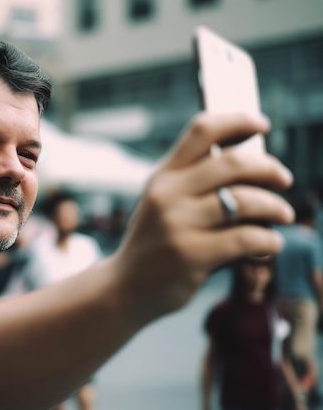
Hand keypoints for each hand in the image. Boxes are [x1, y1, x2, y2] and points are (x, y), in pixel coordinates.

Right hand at [112, 112, 293, 323]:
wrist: (124, 288)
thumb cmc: (154, 244)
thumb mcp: (162, 204)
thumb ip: (194, 184)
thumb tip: (255, 166)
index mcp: (162, 176)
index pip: (202, 130)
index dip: (238, 121)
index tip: (263, 125)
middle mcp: (167, 194)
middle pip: (233, 163)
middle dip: (270, 168)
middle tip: (284, 180)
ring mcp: (177, 224)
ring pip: (246, 202)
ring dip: (276, 207)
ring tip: (283, 215)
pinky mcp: (191, 255)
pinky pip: (246, 238)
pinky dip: (269, 240)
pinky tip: (270, 244)